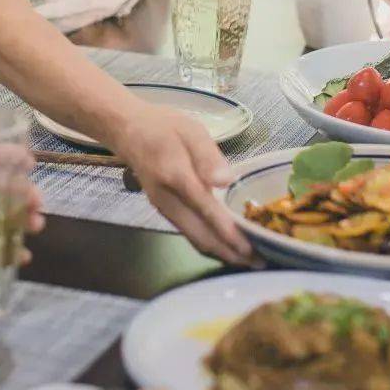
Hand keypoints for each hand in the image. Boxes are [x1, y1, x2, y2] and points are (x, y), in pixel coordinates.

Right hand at [109, 104, 250, 262]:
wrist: (128, 131)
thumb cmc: (163, 127)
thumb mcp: (190, 130)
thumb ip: (208, 156)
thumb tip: (226, 180)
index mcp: (175, 176)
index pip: (206, 211)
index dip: (229, 233)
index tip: (252, 248)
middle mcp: (167, 199)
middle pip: (200, 236)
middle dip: (230, 253)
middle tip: (260, 262)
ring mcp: (163, 208)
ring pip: (194, 239)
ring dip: (221, 252)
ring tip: (249, 259)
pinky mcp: (164, 211)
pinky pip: (189, 233)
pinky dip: (210, 244)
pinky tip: (227, 245)